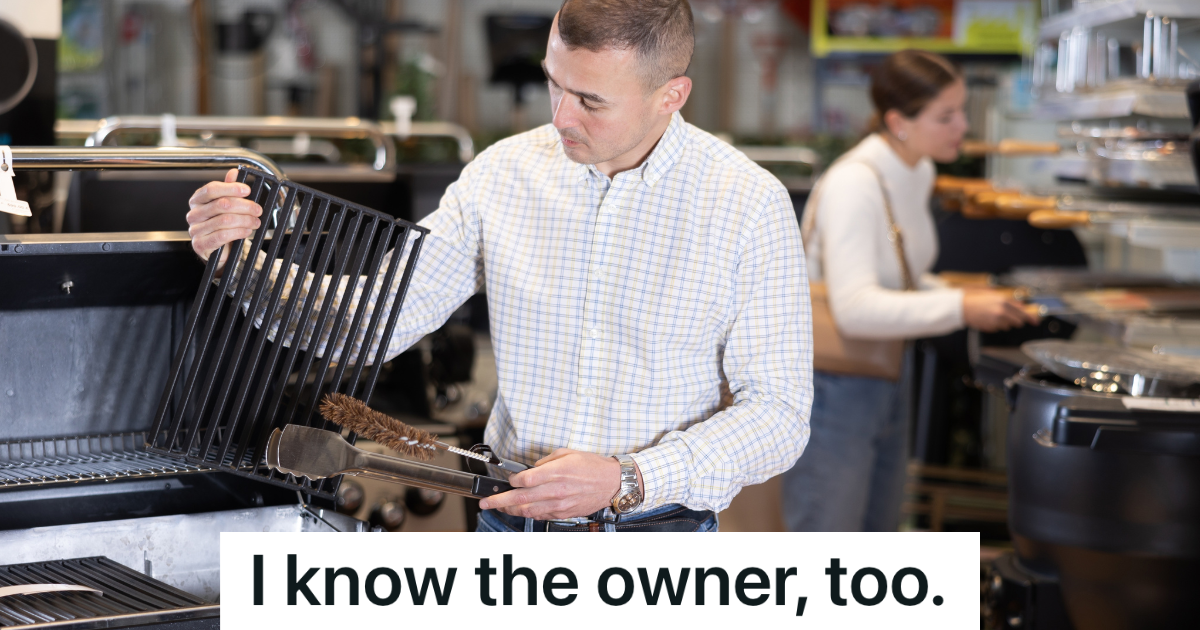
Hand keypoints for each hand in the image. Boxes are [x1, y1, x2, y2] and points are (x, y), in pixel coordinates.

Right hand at [186, 168, 261, 272]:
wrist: (219, 249)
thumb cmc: (221, 225)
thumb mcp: (226, 206)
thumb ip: (228, 189)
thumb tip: (234, 172)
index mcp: (197, 200)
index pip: (212, 189)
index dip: (231, 188)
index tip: (247, 190)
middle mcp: (193, 214)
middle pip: (221, 204)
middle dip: (244, 206)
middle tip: (257, 210)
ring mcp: (195, 230)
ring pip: (225, 220)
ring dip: (245, 220)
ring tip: (255, 222)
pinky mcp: (200, 244)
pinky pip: (223, 235)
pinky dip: (239, 232)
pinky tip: (247, 231)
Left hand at [478, 448, 640, 520]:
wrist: (612, 484)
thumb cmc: (593, 467)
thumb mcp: (568, 453)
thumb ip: (546, 461)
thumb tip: (531, 468)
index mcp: (557, 472)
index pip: (525, 480)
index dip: (511, 480)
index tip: (506, 479)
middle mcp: (556, 491)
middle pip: (520, 498)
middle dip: (499, 500)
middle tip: (485, 501)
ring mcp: (559, 505)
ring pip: (527, 510)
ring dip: (509, 509)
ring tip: (497, 506)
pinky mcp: (562, 513)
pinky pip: (539, 515)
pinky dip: (526, 513)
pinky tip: (519, 510)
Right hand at [962, 289, 1038, 331]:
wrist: (961, 307)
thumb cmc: (975, 299)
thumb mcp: (994, 295)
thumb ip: (1010, 300)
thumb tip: (1021, 304)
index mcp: (1004, 301)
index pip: (1023, 312)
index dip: (1031, 318)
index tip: (1036, 321)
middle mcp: (1002, 311)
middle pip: (1018, 321)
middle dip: (1016, 320)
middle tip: (1008, 316)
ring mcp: (997, 321)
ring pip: (1008, 326)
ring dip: (1005, 322)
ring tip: (993, 315)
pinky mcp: (991, 327)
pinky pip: (999, 328)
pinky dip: (996, 325)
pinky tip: (988, 319)